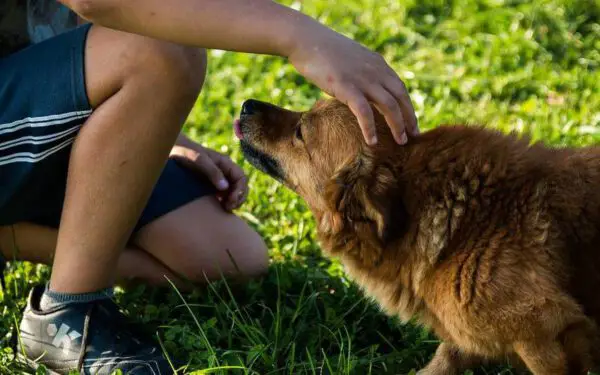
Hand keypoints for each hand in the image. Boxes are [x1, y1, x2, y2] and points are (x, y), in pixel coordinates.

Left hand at [170, 144, 247, 210]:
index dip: (240, 190)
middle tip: (228, 208)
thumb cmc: (183, 152)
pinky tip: (218, 208)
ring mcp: (217, 179)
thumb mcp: (198, 160)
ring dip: (232, 202)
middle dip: (238, 198)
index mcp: (224, 163)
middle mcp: (224, 171)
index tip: (231, 200)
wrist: (169, 150)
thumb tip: (225, 187)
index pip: (241, 177)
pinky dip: (224, 203)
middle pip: (240, 186)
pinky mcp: (209, 186)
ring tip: (225, 209)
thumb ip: (212, 172)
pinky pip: (222, 196)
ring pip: (232, 192)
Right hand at [287, 26, 418, 145]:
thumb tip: (363, 88)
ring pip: (389, 106)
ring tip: (401, 142)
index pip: (400, 88)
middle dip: (409, 118)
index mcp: (377, 64)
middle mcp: (375, 71)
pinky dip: (370, 128)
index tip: (411, 122)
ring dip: (397, 126)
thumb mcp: (351, 60)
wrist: (306, 40)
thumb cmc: (323, 51)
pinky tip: (372, 142)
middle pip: (401, 98)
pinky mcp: (347, 87)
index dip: (408, 106)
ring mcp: (362, 79)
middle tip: (414, 136)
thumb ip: (362, 72)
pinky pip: (364, 112)